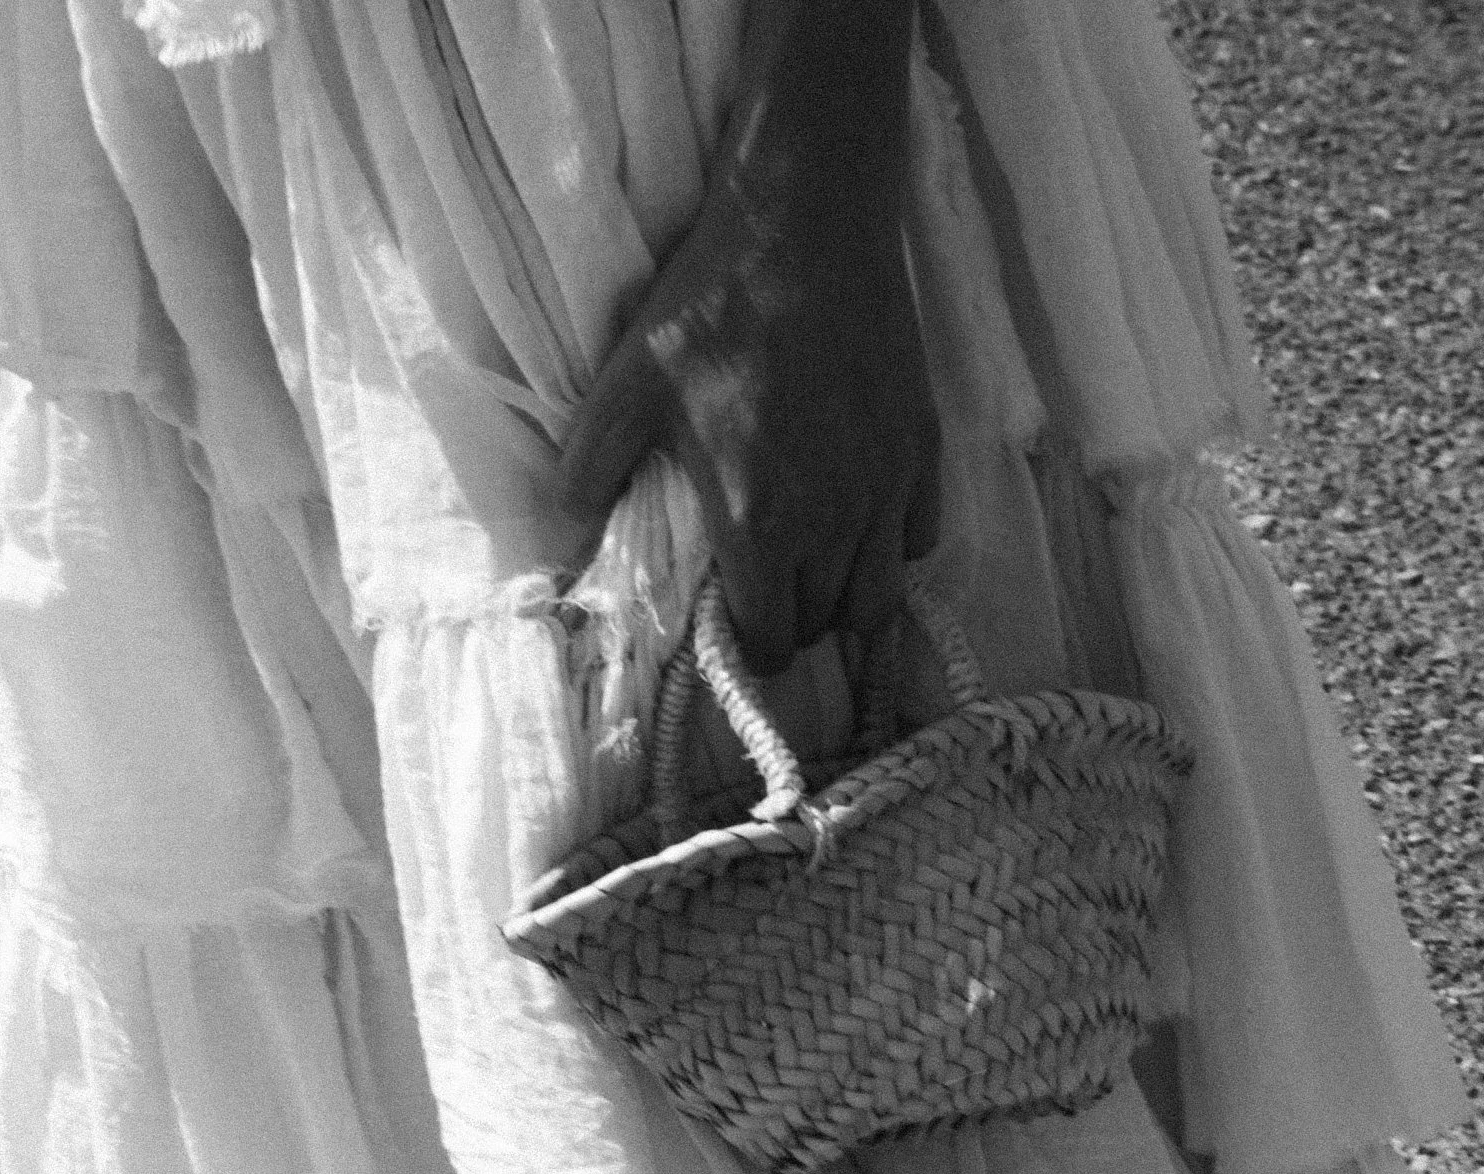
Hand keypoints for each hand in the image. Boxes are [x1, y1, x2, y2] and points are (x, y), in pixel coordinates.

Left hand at [558, 0, 938, 676]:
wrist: (808, 217)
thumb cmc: (714, 301)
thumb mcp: (628, 383)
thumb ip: (589, 472)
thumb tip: (561, 540)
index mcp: (759, 524)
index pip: (766, 644)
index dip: (745, 647)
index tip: (730, 620)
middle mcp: (832, 523)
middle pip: (821, 626)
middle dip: (791, 621)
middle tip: (763, 584)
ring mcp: (886, 488)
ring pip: (877, 599)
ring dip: (843, 596)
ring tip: (811, 563)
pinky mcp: (922, 449)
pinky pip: (918, 541)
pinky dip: (890, 547)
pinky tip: (857, 517)